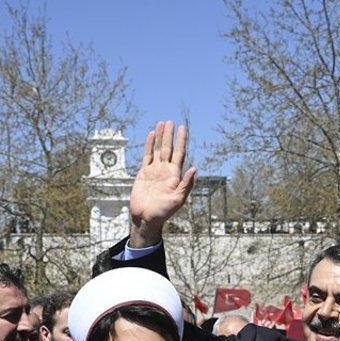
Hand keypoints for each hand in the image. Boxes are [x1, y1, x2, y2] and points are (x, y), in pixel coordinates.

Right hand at [128, 120, 196, 245]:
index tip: (182, 128)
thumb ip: (186, 184)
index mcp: (175, 175)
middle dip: (170, 135)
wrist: (146, 218)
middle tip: (171, 122)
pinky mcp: (144, 173)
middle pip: (169, 148)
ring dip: (161, 137)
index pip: (179, 153)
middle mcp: (166, 171)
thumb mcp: (178, 199)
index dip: (181, 141)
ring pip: (158, 149)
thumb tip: (195, 168)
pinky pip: (147, 156)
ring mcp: (155, 171)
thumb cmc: (163, 212)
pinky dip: (149, 145)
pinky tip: (151, 135)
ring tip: (162, 124)